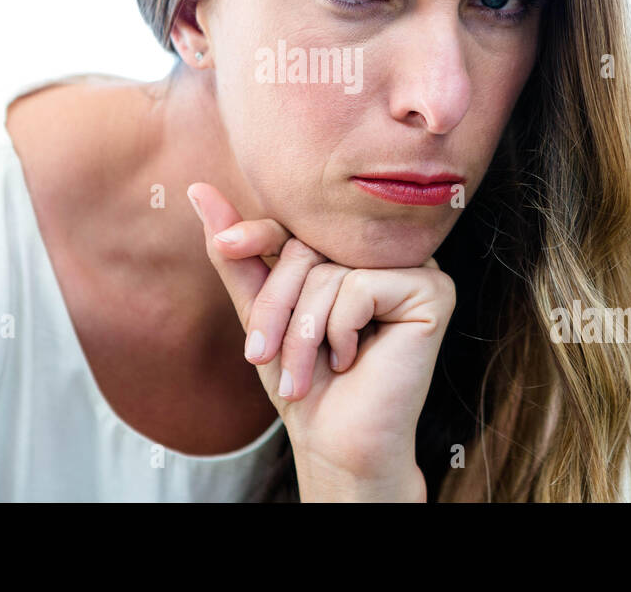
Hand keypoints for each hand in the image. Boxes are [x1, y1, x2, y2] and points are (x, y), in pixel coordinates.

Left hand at [187, 182, 454, 489]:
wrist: (336, 442)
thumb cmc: (303, 379)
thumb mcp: (260, 311)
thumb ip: (237, 254)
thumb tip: (196, 189)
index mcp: (350, 249)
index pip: (298, 224)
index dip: (258, 234)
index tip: (225, 246)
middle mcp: (384, 252)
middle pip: (309, 250)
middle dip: (275, 307)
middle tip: (261, 354)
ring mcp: (415, 268)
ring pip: (331, 272)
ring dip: (304, 332)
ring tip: (307, 371)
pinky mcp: (434, 291)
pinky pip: (363, 287)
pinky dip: (343, 330)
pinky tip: (354, 358)